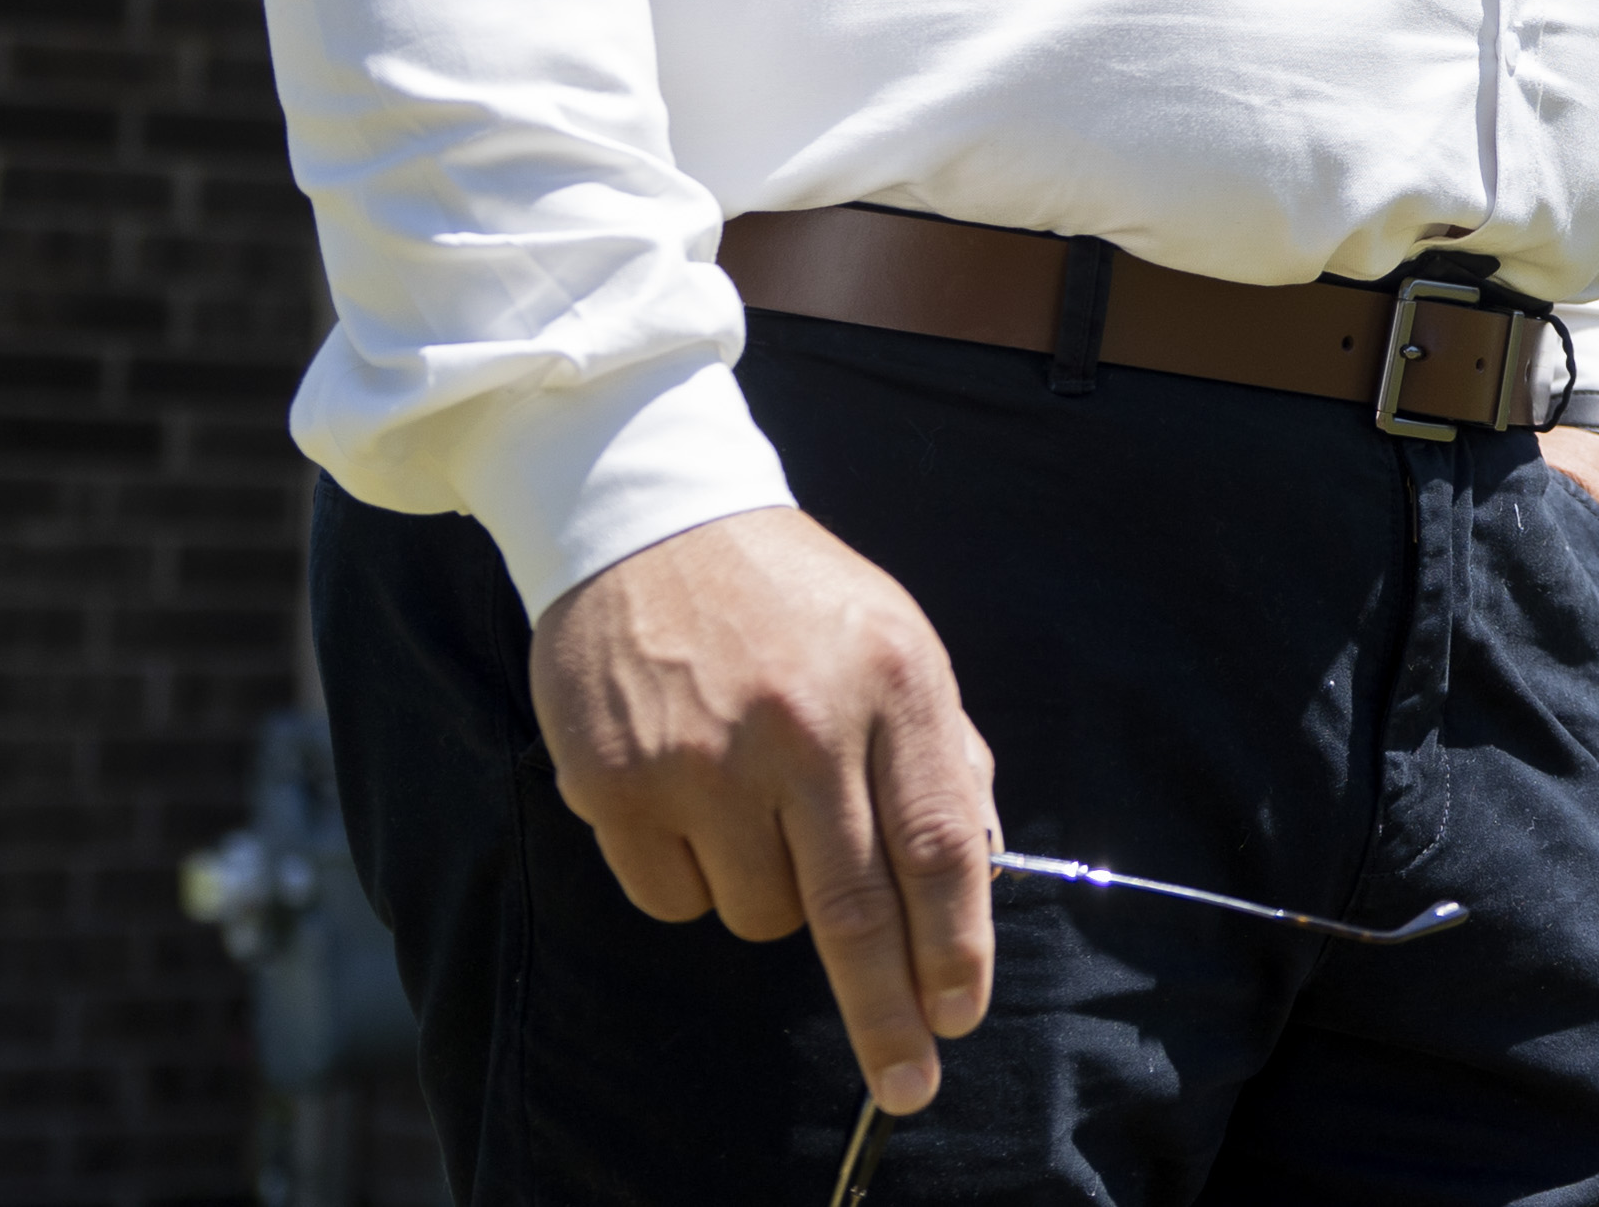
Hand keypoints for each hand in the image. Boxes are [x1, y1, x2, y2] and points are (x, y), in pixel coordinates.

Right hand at [528, 508, 998, 1113]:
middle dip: (888, 1014)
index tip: (960, 1012)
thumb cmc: (790, 598)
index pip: (939, 845)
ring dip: (773, 899)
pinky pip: (674, 900)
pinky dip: (691, 879)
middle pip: (855, 912)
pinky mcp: (619, 783)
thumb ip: (942, 752)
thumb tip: (979, 871)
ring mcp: (704, 757)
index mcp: (892, 683)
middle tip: (911, 1079)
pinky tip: (689, 799)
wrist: (648, 519)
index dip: (955, 944)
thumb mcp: (894, 642)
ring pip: (761, 915)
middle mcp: (802, 725)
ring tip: (757, 809)